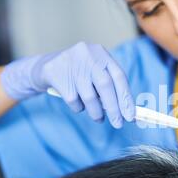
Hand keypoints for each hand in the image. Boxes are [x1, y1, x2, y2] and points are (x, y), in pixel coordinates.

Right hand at [1, 42, 134, 127]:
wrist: (46, 68)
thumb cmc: (79, 75)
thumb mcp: (96, 74)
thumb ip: (110, 89)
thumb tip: (127, 112)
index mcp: (101, 54)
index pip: (119, 77)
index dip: (126, 98)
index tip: (131, 116)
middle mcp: (88, 55)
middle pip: (106, 86)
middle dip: (114, 108)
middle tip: (118, 124)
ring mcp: (71, 63)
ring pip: (90, 96)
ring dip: (96, 112)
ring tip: (98, 118)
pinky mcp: (57, 74)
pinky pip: (73, 101)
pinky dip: (79, 108)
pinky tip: (78, 105)